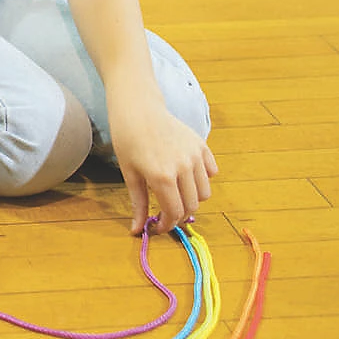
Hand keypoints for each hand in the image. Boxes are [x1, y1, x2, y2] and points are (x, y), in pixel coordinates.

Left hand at [108, 94, 218, 235]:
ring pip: (205, 193)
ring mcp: (195, 155)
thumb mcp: (129, 173)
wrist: (137, 108)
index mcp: (162, 177)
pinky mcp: (201, 145)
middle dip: (178, 214)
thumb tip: (136, 231)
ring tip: (175, 192)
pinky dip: (202, 179)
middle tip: (165, 211)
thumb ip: (138, 203)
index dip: (167, 225)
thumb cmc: (127, 139)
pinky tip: (186, 175)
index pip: (174, 213)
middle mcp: (183, 167)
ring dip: (192, 199)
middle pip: (191, 206)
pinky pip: (211, 172)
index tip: (158, 226)